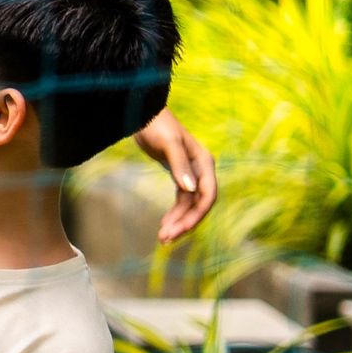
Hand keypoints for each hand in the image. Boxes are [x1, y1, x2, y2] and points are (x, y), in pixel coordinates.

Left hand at [134, 108, 217, 244]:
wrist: (143, 114)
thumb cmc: (157, 125)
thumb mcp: (168, 144)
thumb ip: (179, 166)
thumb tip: (191, 189)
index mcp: (204, 163)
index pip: (207, 196)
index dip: (196, 215)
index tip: (180, 229)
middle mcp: (201, 170)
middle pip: (199, 204)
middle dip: (184, 222)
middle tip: (165, 238)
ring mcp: (191, 173)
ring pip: (189, 204)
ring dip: (178, 221)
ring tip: (163, 237)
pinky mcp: (179, 175)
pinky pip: (181, 199)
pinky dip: (175, 212)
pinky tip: (165, 223)